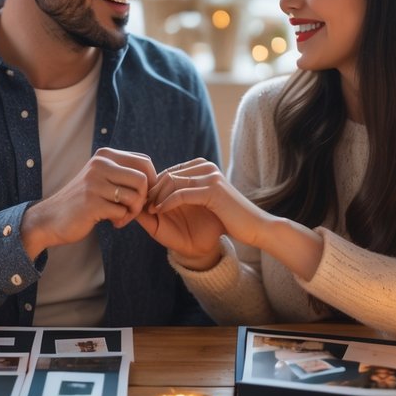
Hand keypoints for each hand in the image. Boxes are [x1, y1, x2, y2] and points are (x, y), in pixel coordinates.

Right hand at [21, 147, 156, 257]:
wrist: (50, 218)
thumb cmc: (82, 201)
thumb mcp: (101, 178)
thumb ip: (123, 174)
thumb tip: (155, 178)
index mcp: (105, 156)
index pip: (144, 162)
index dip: (151, 181)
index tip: (142, 196)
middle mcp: (100, 164)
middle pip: (143, 179)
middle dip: (144, 199)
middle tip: (132, 210)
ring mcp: (94, 183)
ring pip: (135, 196)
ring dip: (132, 212)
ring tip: (121, 218)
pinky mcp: (91, 202)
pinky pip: (122, 211)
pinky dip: (121, 220)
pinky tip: (112, 223)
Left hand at [143, 158, 270, 264]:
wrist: (253, 228)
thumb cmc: (228, 219)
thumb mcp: (203, 203)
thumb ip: (184, 194)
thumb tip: (156, 193)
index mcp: (203, 167)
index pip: (169, 171)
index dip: (154, 187)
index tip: (144, 202)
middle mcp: (206, 166)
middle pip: (168, 174)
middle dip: (152, 190)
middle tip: (141, 206)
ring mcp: (210, 176)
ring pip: (172, 182)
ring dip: (157, 197)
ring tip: (150, 210)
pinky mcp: (212, 189)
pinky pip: (180, 193)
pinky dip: (166, 202)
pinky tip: (159, 212)